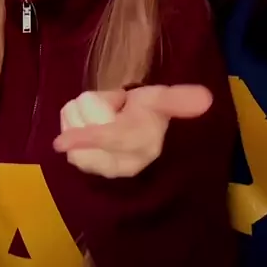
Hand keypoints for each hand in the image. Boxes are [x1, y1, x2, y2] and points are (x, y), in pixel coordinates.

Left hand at [54, 85, 212, 177]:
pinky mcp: (83, 165)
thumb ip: (179, 99)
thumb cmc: (147, 112)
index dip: (87, 138)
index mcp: (142, 146)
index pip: (110, 142)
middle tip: (114, 106)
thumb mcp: (161, 100)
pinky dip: (71, 123)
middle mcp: (120, 164)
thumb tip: (206, 99)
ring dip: (81, 113)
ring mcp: (100, 167)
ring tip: (102, 114)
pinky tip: (87, 125)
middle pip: (85, 130)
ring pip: (71, 130)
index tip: (60, 143)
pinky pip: (64, 137)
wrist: (138, 130)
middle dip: (94, 106)